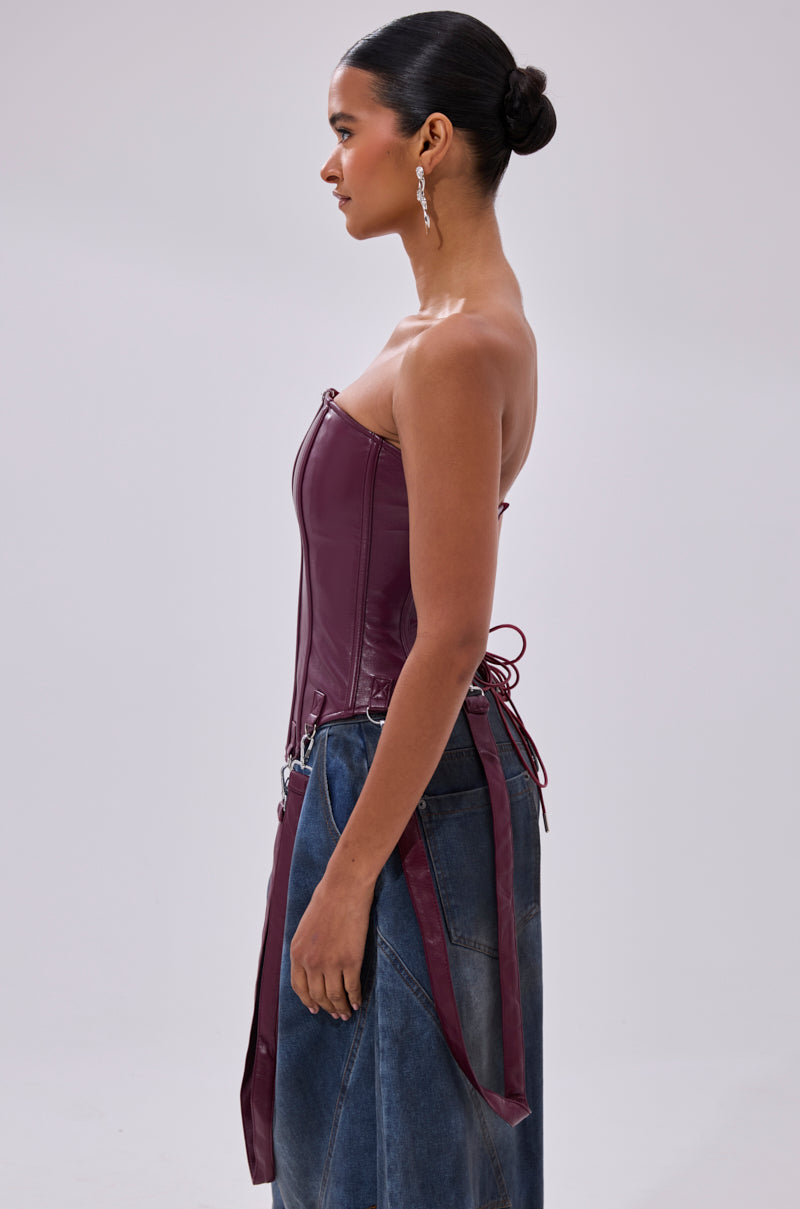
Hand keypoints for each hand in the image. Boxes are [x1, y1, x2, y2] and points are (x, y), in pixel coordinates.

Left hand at [289, 868, 374, 1019]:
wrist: (344, 887)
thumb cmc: (327, 900)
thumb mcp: (306, 927)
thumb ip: (306, 948)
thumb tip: (312, 965)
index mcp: (297, 953)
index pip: (299, 987)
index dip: (308, 1001)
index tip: (315, 1008)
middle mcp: (311, 962)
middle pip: (318, 995)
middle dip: (327, 1007)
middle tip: (335, 1014)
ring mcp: (331, 963)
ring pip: (335, 996)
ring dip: (341, 1008)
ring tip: (346, 1013)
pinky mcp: (351, 960)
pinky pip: (352, 988)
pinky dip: (355, 998)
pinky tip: (357, 1002)